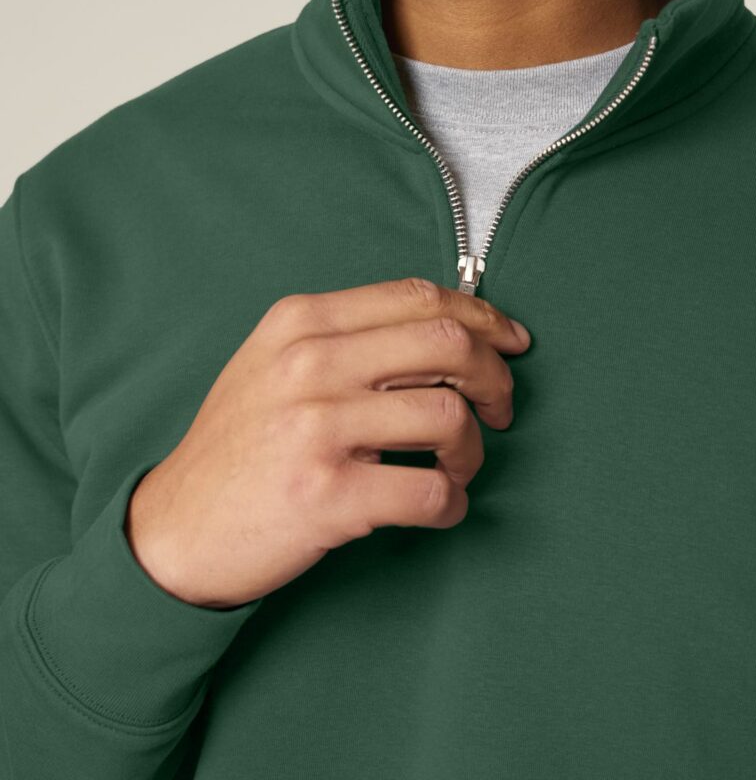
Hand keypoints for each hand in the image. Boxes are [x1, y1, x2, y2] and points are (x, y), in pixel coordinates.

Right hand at [124, 276, 530, 607]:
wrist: (177, 527)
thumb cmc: (239, 445)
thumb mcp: (273, 362)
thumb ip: (346, 335)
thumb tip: (448, 328)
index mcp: (301, 322)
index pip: (418, 296)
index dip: (482, 315)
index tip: (510, 340)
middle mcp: (309, 364)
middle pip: (448, 343)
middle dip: (495, 376)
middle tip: (500, 406)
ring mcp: (317, 427)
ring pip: (449, 417)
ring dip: (473, 450)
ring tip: (457, 467)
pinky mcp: (327, 494)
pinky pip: (430, 491)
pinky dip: (451, 503)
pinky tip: (439, 507)